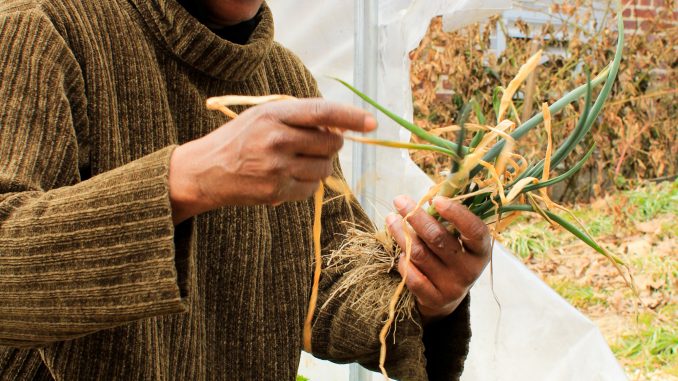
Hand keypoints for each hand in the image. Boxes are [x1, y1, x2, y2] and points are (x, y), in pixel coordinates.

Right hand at [169, 98, 375, 223]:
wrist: (204, 172)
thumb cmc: (237, 140)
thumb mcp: (261, 116)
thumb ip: (297, 117)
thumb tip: (339, 126)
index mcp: (273, 114)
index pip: (322, 112)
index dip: (351, 117)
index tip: (372, 123)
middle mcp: (276, 139)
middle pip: (331, 143)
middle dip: (332, 145)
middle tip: (317, 144)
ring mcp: (276, 167)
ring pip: (325, 168)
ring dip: (320, 165)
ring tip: (298, 161)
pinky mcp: (276, 191)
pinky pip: (311, 189)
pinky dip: (307, 184)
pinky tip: (288, 177)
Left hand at [386, 195, 490, 324]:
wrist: (446, 297)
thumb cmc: (450, 256)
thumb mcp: (457, 239)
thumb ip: (446, 219)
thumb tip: (428, 196)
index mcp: (481, 250)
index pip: (474, 230)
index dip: (457, 214)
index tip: (436, 199)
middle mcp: (470, 270)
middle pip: (439, 239)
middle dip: (416, 217)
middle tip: (400, 201)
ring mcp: (453, 287)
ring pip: (420, 254)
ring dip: (402, 234)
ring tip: (391, 219)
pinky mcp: (435, 300)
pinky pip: (412, 276)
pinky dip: (403, 261)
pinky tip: (400, 251)